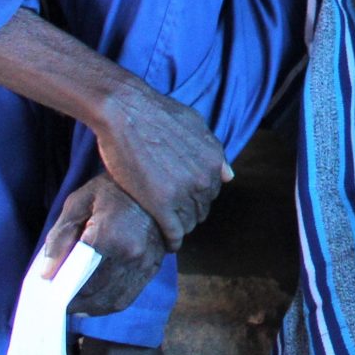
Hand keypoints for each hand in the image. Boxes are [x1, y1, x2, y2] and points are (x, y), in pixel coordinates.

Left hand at [38, 173, 167, 315]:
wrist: (156, 182)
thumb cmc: (111, 189)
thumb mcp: (78, 203)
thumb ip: (60, 237)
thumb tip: (47, 273)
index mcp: (109, 235)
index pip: (79, 279)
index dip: (62, 293)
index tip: (50, 296)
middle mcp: (131, 253)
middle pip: (95, 293)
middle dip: (74, 302)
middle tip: (59, 302)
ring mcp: (145, 262)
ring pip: (113, 301)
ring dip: (91, 308)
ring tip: (76, 305)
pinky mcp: (154, 266)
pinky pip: (129, 296)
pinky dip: (110, 304)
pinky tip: (97, 301)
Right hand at [89, 80, 228, 250]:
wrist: (125, 111)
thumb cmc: (156, 113)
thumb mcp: (196, 125)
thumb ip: (213, 151)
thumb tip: (229, 175)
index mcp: (214, 160)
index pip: (213, 191)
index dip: (198, 196)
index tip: (187, 200)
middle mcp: (204, 178)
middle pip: (202, 208)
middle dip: (190, 212)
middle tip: (176, 215)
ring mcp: (184, 192)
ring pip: (189, 222)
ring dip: (180, 226)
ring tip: (169, 227)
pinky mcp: (161, 204)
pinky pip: (174, 232)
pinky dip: (172, 240)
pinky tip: (168, 243)